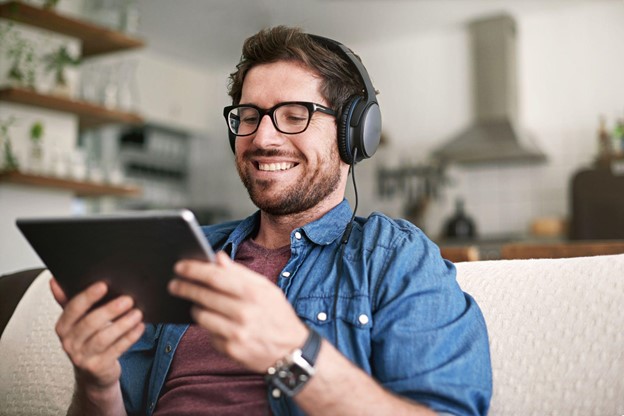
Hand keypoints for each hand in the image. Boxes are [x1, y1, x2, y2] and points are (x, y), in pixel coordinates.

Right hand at [50, 278, 144, 389]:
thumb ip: (68, 301)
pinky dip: (129, 337)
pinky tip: (139, 327)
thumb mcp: (77, 322)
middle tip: (128, 299)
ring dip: (123, 324)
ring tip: (137, 313)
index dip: (88, 296)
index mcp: (63, 327)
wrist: (93, 373)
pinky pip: (116, 350)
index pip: (73, 308)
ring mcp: (82, 357)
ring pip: (104, 338)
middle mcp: (69, 343)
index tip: (104, 285)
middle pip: (90, 323)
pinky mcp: (98, 367)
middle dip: (110, 310)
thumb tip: (55, 281)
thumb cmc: (87, 340)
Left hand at [169, 251, 307, 371]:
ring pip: (202, 316)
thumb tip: (218, 257)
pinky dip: (210, 327)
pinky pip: (209, 334)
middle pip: (204, 296)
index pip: (216, 277)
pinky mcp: (232, 350)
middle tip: (174, 284)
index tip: (180, 266)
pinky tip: (216, 323)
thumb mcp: (266, 288)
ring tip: (196, 303)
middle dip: (185, 288)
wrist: (292, 351)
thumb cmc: (277, 314)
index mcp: (254, 293)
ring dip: (196, 308)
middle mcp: (245, 313)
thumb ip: (240, 272)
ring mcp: (237, 333)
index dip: (194, 270)